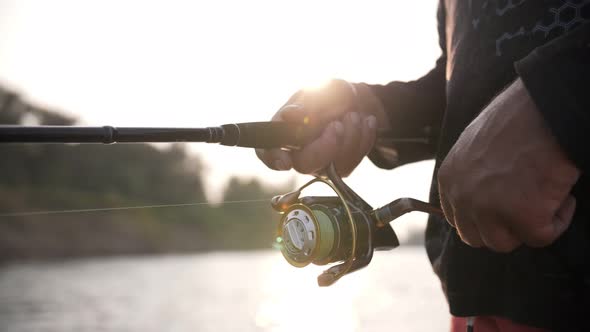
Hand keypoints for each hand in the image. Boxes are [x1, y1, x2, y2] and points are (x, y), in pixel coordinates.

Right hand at [256, 79, 388, 175]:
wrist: (353, 99)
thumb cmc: (327, 94)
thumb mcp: (317, 91)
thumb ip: (304, 104)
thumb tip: (290, 115)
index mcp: (282, 133)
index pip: (266, 152)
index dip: (272, 158)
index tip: (284, 160)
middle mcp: (297, 153)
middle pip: (304, 164)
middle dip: (324, 146)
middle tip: (337, 124)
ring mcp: (319, 163)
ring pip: (332, 165)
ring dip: (349, 138)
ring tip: (354, 115)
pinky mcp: (340, 167)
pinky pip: (352, 162)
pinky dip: (363, 139)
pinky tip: (366, 122)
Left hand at [438, 78, 580, 252]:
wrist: (546, 107)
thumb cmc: (517, 119)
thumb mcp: (475, 147)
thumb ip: (470, 176)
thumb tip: (480, 200)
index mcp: (449, 179)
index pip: (458, 219)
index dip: (483, 219)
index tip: (504, 210)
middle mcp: (463, 197)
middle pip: (478, 237)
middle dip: (503, 227)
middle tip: (527, 204)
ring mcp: (490, 209)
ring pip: (505, 242)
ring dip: (527, 225)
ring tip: (543, 195)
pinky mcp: (523, 217)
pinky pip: (542, 237)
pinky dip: (558, 219)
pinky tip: (562, 192)